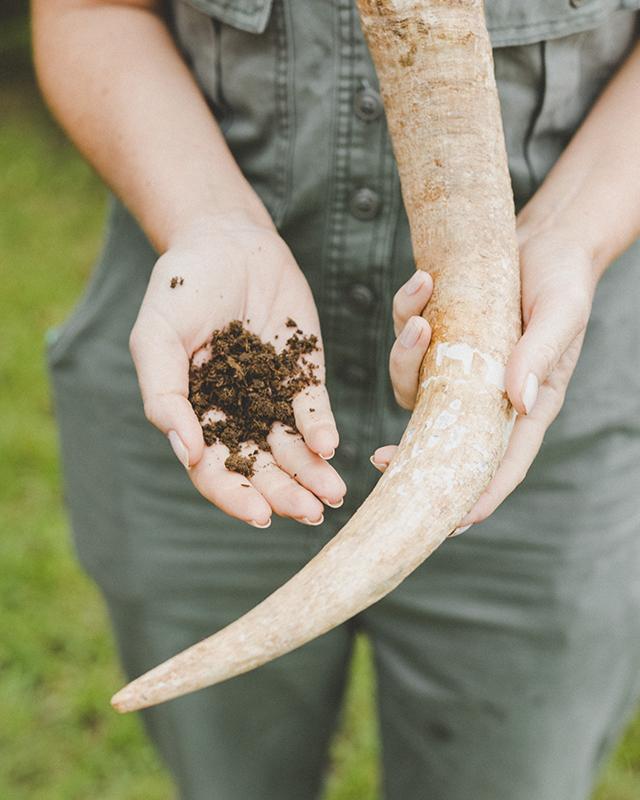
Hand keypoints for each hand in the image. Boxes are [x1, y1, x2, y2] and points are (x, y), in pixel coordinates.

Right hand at [129, 212, 345, 527]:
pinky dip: (322, 429)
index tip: (258, 515)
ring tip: (333, 494)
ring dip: (312, 473)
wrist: (228, 239)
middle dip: (284, 494)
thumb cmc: (183, 287)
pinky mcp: (302, 371)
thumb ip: (163, 393)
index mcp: (194, 413)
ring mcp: (270, 394)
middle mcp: (234, 412)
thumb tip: (186, 453)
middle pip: (259, 466)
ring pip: (292, 447)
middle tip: (310, 513)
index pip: (212, 467)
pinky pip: (312, 408)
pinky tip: (330, 446)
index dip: (233, 494)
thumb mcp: (157, 336)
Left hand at [370, 224, 596, 530]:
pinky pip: (409, 339)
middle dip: (408, 453)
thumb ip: (540, 355)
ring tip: (421, 314)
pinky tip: (421, 283)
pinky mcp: (438, 337)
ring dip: (406, 352)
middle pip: (441, 436)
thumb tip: (520, 401)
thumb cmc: (561, 280)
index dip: (474, 498)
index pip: (499, 464)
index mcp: (524, 404)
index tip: (444, 525)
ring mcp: (456, 366)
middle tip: (378, 458)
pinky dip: (408, 313)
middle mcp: (484, 394)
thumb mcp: (560, 314)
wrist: (544, 240)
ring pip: (413, 384)